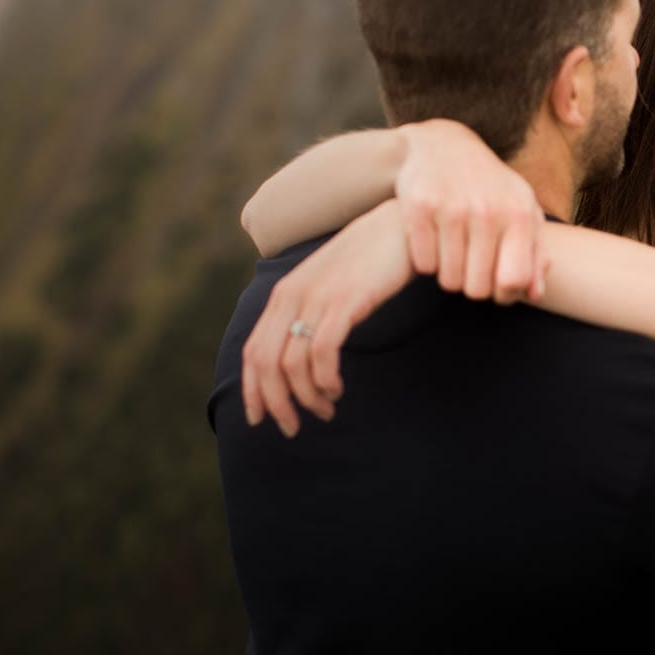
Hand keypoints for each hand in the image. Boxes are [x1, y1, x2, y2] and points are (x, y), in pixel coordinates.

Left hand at [241, 201, 412, 435]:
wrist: (401, 226)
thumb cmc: (371, 261)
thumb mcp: (330, 286)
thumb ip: (311, 312)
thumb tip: (301, 354)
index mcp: (283, 295)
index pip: (253, 351)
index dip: (253, 390)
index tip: (261, 419)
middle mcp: (291, 296)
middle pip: (265, 363)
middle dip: (275, 403)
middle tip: (292, 428)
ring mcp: (316, 298)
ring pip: (292, 364)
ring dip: (307, 397)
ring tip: (326, 410)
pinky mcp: (344, 301)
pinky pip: (322, 352)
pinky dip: (325, 379)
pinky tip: (337, 389)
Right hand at [396, 120, 548, 303]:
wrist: (441, 145)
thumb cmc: (490, 187)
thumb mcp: (521, 210)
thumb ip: (535, 253)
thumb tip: (535, 295)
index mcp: (518, 214)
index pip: (513, 282)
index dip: (503, 294)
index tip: (496, 285)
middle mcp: (487, 211)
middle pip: (478, 288)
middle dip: (473, 286)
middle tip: (470, 268)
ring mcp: (451, 208)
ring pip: (449, 280)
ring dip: (449, 275)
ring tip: (453, 254)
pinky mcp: (419, 207)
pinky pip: (424, 265)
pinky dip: (427, 262)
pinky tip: (433, 243)